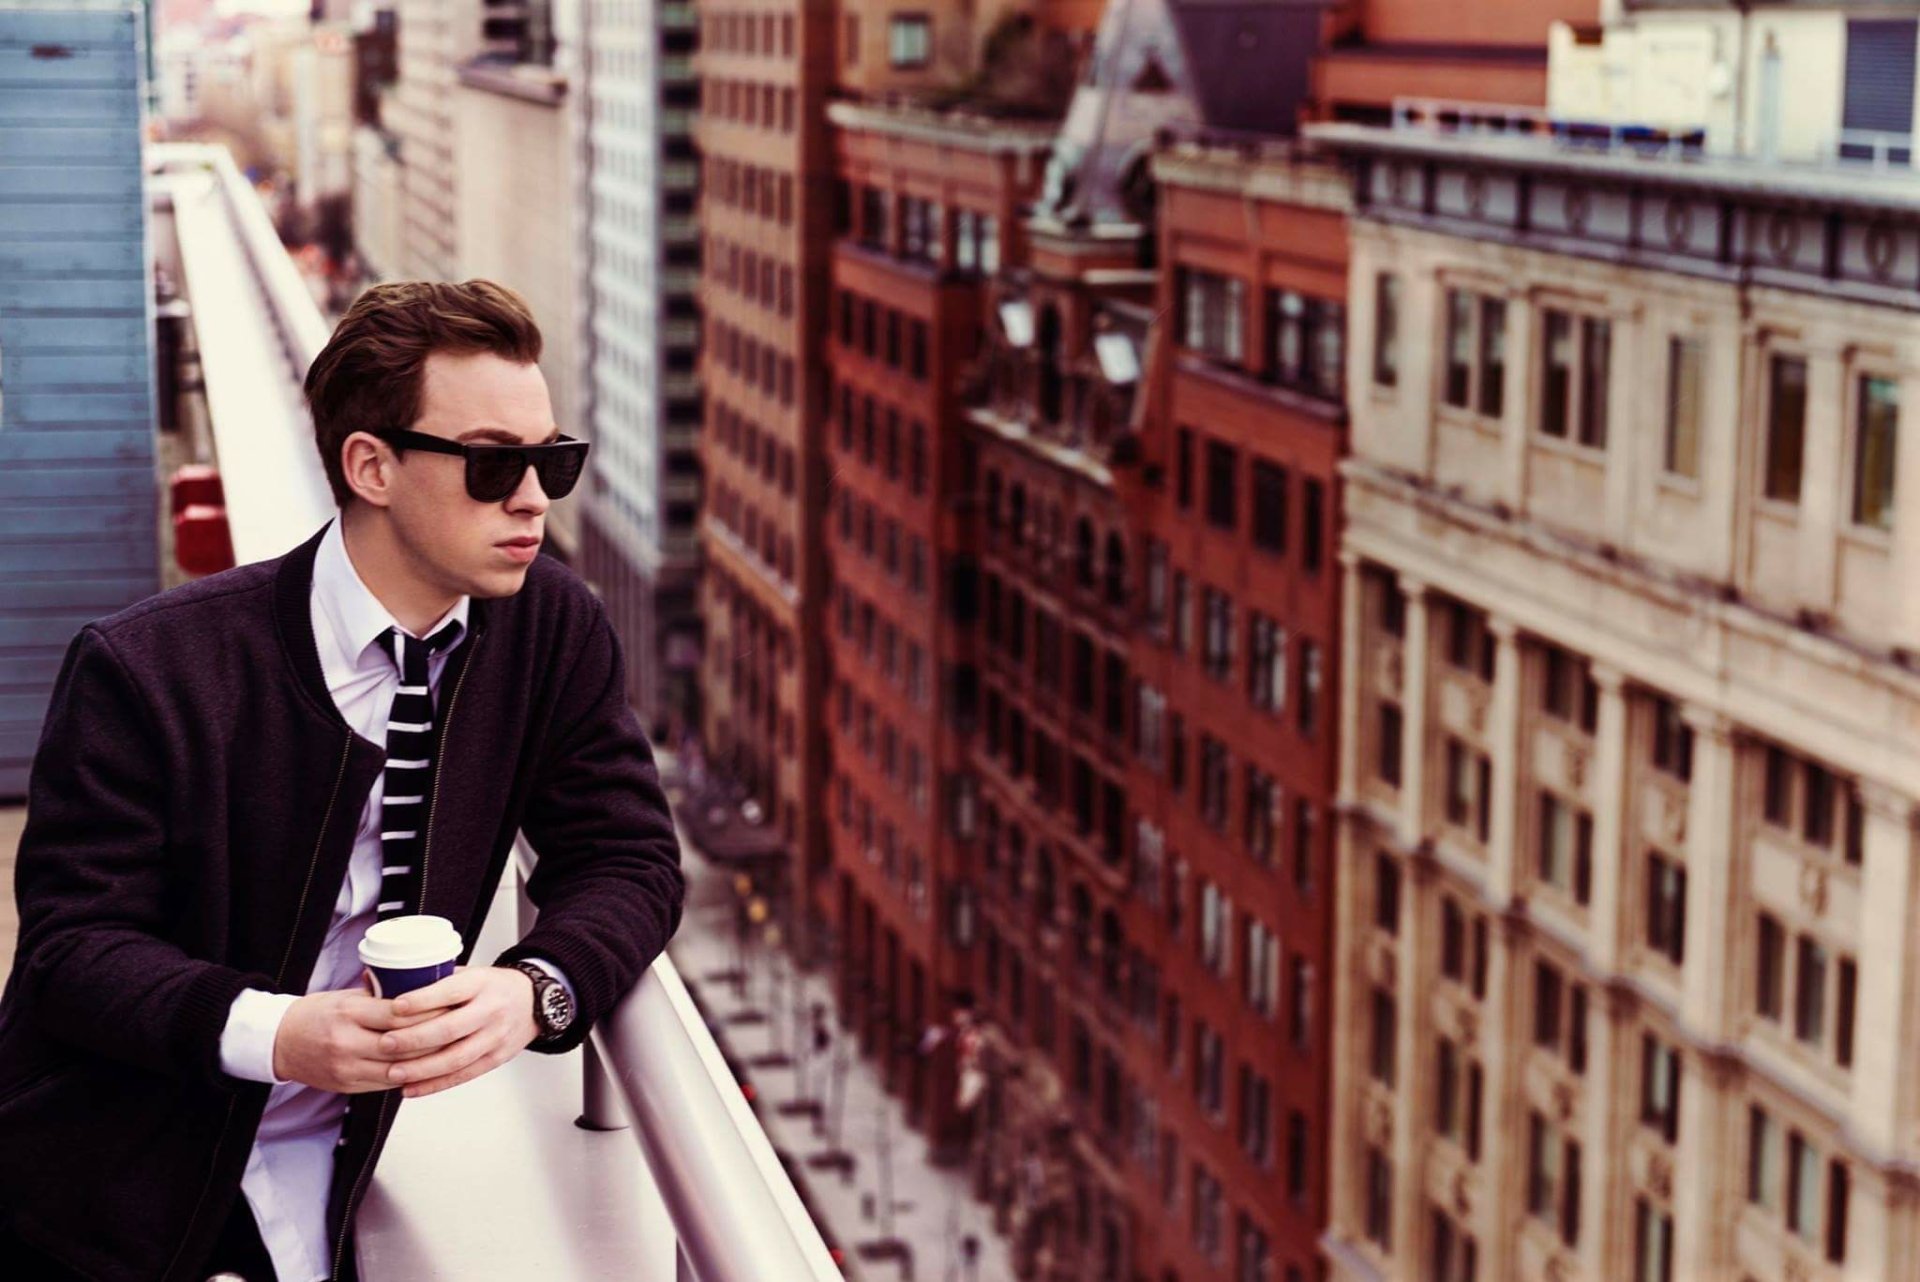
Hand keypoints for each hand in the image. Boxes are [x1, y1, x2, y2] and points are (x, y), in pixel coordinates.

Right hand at [271, 987, 441, 1092]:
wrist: (281, 1042)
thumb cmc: (318, 1014)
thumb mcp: (346, 998)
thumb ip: (380, 997)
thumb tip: (420, 986)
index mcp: (349, 1014)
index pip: (398, 1015)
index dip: (428, 1012)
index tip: (451, 1005)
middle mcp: (347, 1042)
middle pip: (402, 1045)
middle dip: (435, 1038)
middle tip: (460, 1029)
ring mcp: (347, 1068)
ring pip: (398, 1069)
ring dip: (427, 1062)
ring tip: (451, 1050)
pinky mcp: (347, 1086)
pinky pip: (386, 1084)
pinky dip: (409, 1077)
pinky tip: (428, 1069)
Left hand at [373, 965, 538, 1098]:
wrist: (534, 1001)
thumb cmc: (491, 986)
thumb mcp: (468, 973)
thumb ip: (432, 980)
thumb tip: (379, 982)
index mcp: (481, 984)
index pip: (450, 992)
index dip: (422, 1001)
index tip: (394, 1007)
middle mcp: (490, 1011)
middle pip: (450, 1029)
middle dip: (414, 1039)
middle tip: (384, 1043)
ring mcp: (495, 1037)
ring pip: (455, 1058)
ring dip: (421, 1068)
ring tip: (392, 1072)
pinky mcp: (496, 1058)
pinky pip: (463, 1075)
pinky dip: (435, 1085)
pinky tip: (411, 1088)